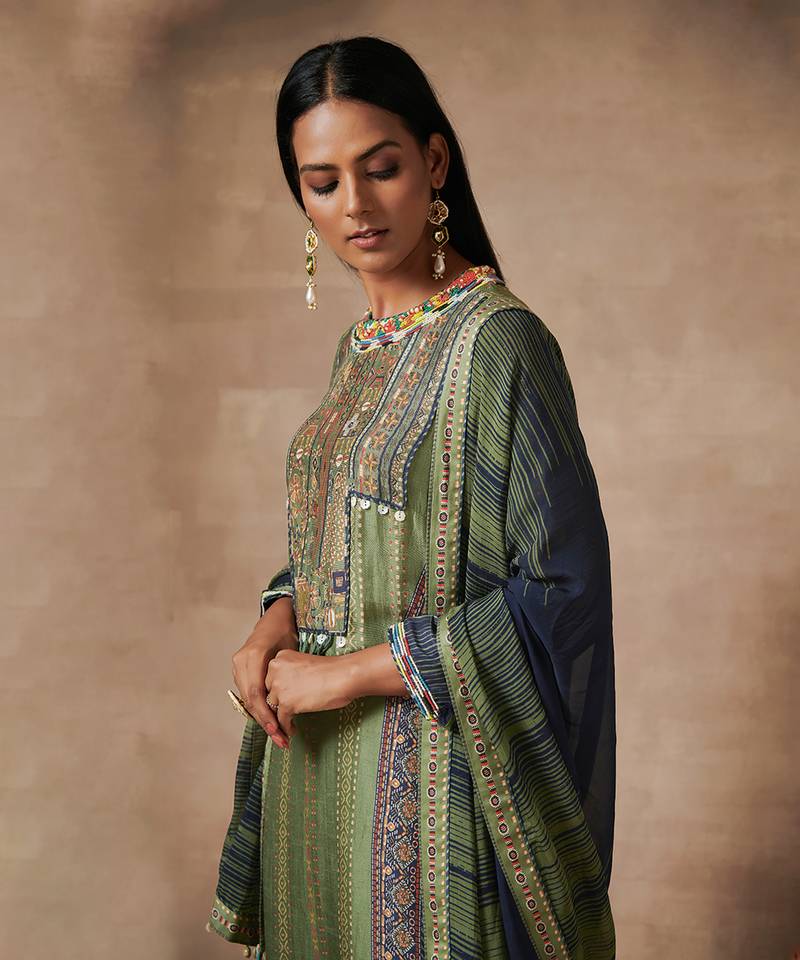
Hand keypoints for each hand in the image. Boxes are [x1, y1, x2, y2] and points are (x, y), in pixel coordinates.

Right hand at [231, 596, 297, 748]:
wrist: (274, 619)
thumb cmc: (286, 633)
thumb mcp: (288, 651)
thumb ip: (284, 675)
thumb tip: (288, 702)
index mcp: (253, 657)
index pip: (256, 695)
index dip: (267, 716)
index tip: (278, 731)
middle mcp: (241, 662)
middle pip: (250, 701)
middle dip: (265, 722)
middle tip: (279, 739)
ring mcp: (237, 665)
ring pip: (247, 699)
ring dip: (262, 717)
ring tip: (277, 734)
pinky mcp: (239, 669)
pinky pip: (247, 693)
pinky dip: (258, 707)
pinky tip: (270, 719)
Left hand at [264, 650, 355, 740]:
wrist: (343, 676)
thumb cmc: (332, 670)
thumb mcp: (304, 664)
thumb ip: (291, 674)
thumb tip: (286, 691)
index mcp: (280, 658)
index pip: (270, 678)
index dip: (278, 690)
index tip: (284, 699)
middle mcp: (275, 670)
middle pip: (269, 692)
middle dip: (277, 704)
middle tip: (284, 713)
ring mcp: (279, 687)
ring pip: (273, 708)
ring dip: (280, 718)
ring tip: (288, 724)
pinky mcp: (287, 703)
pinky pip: (281, 720)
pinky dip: (286, 728)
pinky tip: (293, 730)